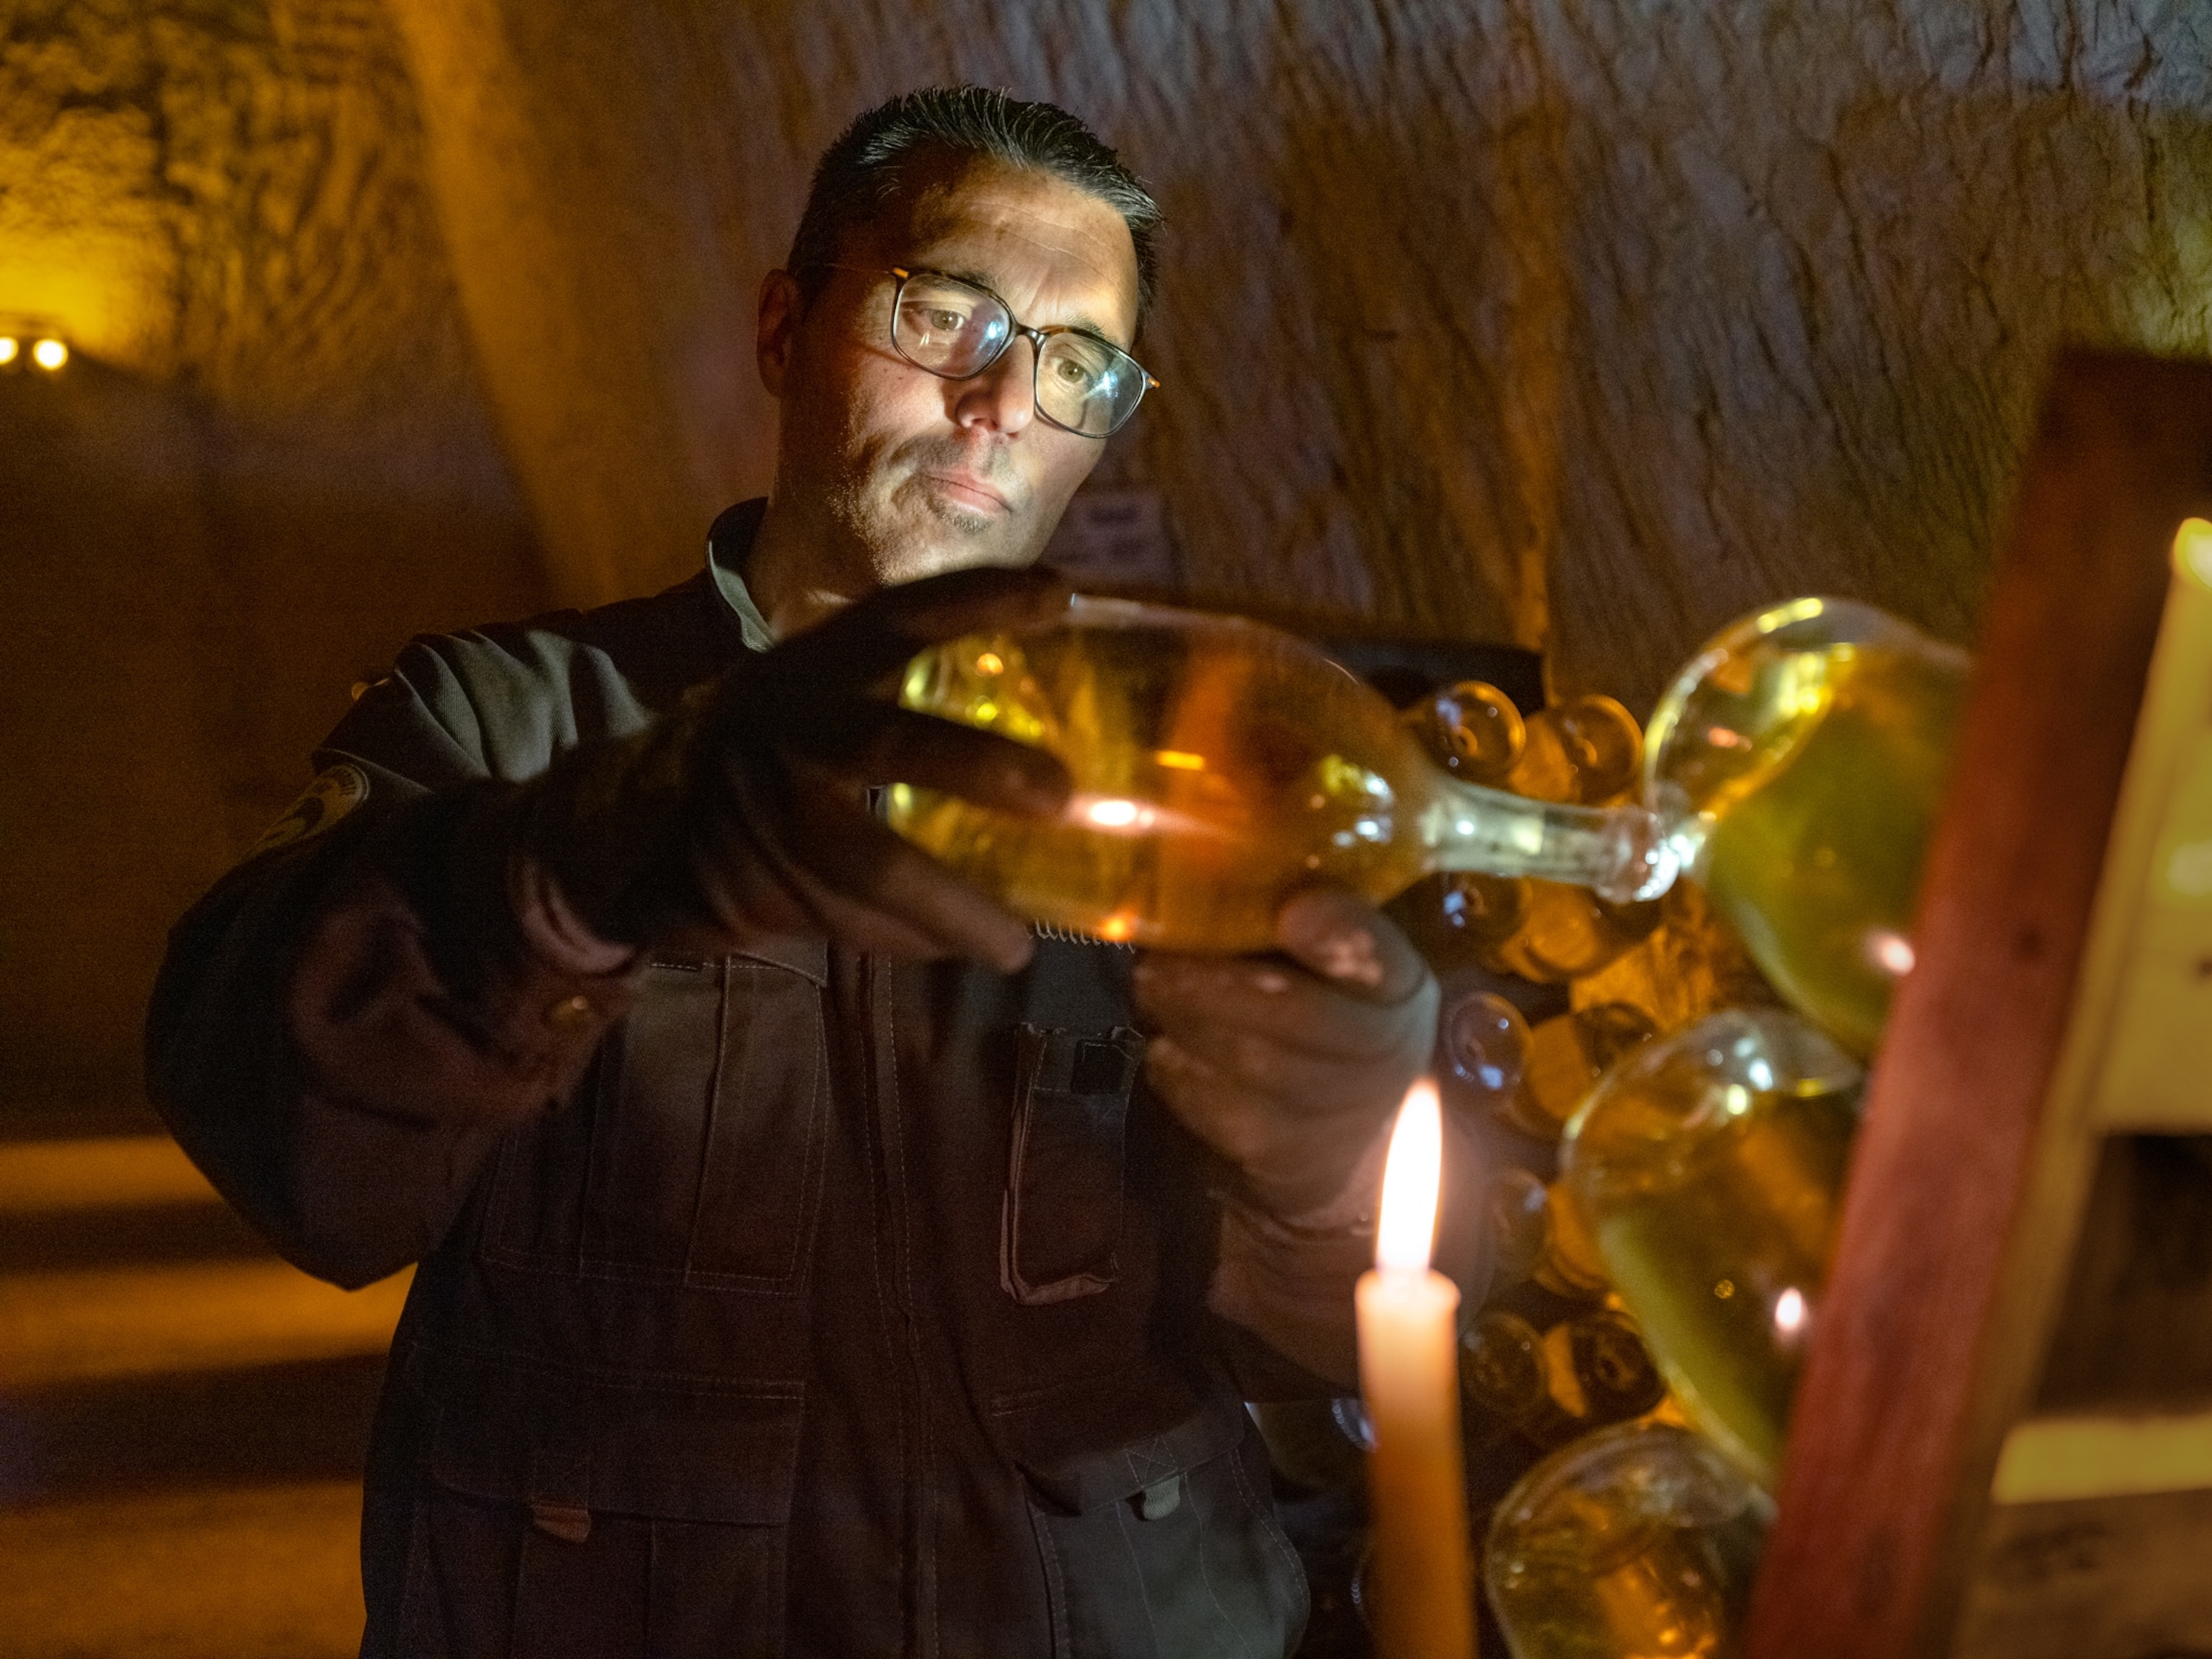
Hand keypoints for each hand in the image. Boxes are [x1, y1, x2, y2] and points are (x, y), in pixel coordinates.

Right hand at [517, 564, 1073, 969]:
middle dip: (977, 767)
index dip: (978, 600)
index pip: (901, 614)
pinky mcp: (753, 880)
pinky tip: (960, 948)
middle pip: (889, 742)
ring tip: (1018, 944)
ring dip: (953, 909)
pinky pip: (850, 921)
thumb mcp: (808, 693)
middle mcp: (789, 722)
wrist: (624, 822)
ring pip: (871, 862)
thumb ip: (893, 694)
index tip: (1058, 596)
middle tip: (1062, 795)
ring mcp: (766, 806)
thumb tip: (1038, 713)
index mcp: (814, 664)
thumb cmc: (759, 752)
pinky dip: (911, 941)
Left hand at [1132, 889, 1440, 1221]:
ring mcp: (1341, 1114)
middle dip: (1219, 985)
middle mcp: (1386, 1053)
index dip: (1343, 937)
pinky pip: (1221, 1112)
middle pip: (1305, 1018)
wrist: (1345, 1128)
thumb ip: (1299, 914)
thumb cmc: (1327, 1012)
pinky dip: (1181, 1074)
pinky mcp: (1287, 1157)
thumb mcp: (1335, 960)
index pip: (1382, 960)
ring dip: (1191, 1022)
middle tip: (1158, 962)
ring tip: (1153, 992)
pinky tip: (1166, 1048)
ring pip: (1256, 1065)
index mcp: (1399, 986)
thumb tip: (1217, 855)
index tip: (1294, 911)